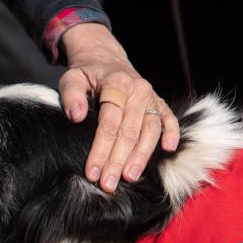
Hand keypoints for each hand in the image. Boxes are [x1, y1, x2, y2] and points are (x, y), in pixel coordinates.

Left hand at [58, 23, 180, 192]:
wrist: (105, 58)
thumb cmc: (85, 73)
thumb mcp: (71, 78)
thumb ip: (71, 95)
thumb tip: (76, 116)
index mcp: (116, 83)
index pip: (109, 122)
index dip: (101, 149)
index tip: (92, 171)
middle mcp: (137, 90)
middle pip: (129, 131)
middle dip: (118, 160)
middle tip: (108, 184)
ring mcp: (151, 96)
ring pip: (150, 130)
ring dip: (141, 156)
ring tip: (130, 177)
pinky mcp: (159, 101)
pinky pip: (169, 119)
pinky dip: (172, 133)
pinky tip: (168, 150)